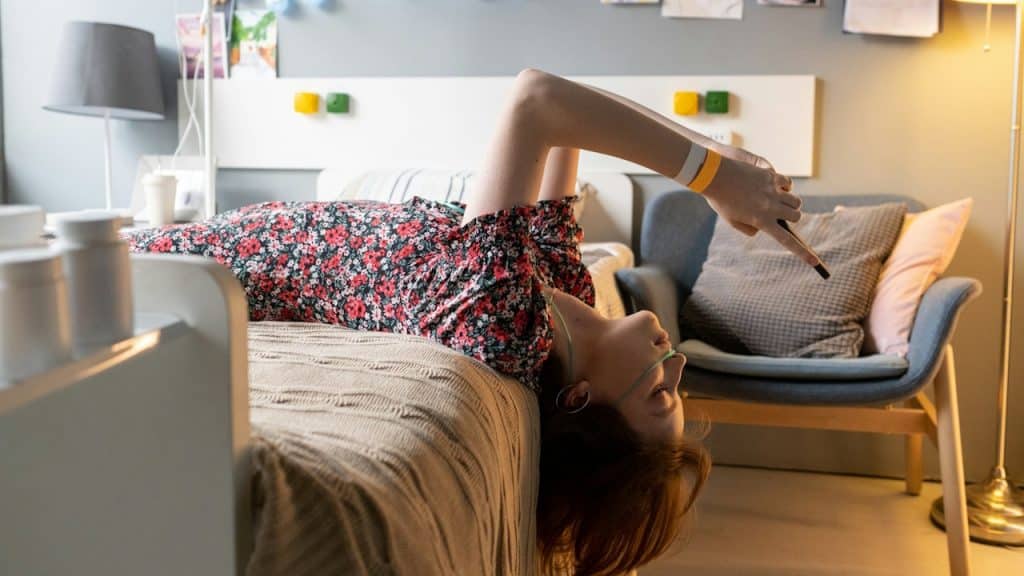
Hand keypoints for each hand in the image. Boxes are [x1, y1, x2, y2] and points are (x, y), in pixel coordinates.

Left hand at [701, 156, 819, 266]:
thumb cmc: (720, 200)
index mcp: (761, 222)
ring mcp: (773, 191)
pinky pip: (788, 183)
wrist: (715, 176)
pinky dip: (786, 186)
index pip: (787, 241)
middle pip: (797, 216)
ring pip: (796, 201)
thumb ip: (749, 228)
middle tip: (780, 214)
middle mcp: (771, 208)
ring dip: (791, 203)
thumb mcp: (732, 221)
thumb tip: (762, 228)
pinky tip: (775, 185)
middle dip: (792, 217)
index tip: (815, 262)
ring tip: (778, 200)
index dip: (803, 253)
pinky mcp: (771, 176)